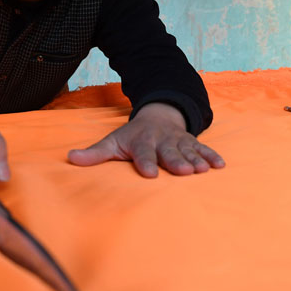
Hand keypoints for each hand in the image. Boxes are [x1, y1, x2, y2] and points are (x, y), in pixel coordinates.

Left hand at [67, 102, 224, 176]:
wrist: (158, 116)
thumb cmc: (132, 136)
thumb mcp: (113, 141)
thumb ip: (94, 153)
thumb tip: (70, 158)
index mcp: (142, 141)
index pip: (143, 153)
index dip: (146, 162)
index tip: (149, 174)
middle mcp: (162, 140)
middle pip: (169, 152)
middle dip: (176, 160)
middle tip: (183, 171)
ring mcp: (179, 141)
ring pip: (188, 150)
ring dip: (196, 160)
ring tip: (203, 170)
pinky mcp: (192, 143)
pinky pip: (204, 148)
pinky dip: (212, 156)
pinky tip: (220, 166)